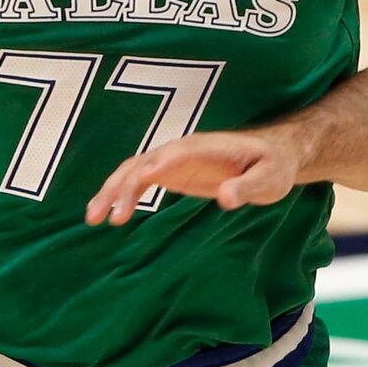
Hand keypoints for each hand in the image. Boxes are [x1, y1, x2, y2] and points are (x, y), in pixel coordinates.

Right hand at [86, 128, 304, 225]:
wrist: (272, 155)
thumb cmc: (273, 166)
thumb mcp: (269, 180)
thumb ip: (248, 188)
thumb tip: (225, 198)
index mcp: (208, 147)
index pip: (179, 153)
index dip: (160, 164)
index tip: (142, 179)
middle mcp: (183, 149)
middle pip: (145, 162)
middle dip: (125, 186)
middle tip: (112, 217)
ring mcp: (173, 160)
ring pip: (133, 171)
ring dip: (111, 192)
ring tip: (94, 218)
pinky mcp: (170, 172)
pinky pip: (137, 181)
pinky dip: (119, 195)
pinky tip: (105, 216)